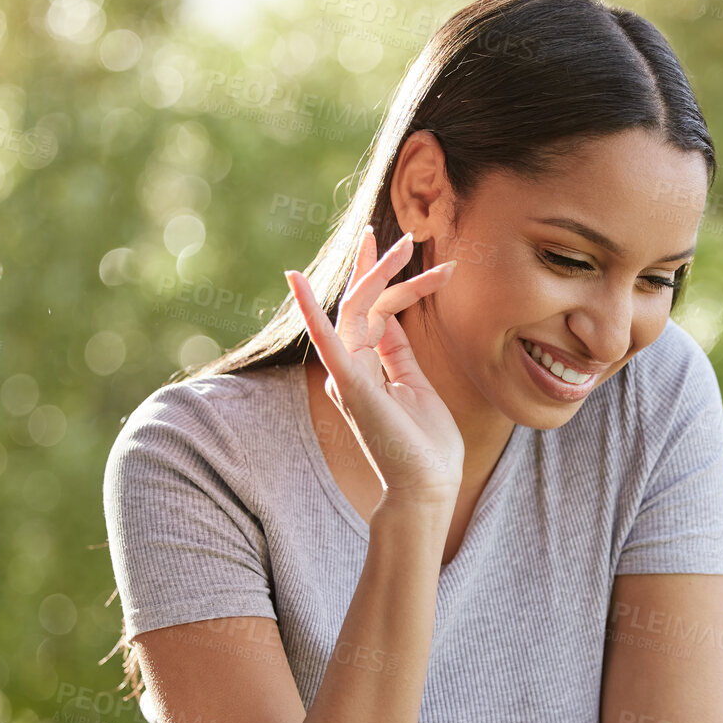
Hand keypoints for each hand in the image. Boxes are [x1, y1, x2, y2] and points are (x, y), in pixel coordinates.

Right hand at [287, 225, 464, 506]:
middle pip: (362, 304)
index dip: (392, 282)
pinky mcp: (349, 383)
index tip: (418, 257)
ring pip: (355, 310)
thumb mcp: (416, 387)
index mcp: (366, 369)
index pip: (376, 314)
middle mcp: (350, 368)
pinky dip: (310, 310)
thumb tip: (392, 320)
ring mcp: (348, 374)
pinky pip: (326, 340)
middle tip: (402, 237)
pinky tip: (296, 280)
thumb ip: (398, 354)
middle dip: (379, 267)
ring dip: (376, 273)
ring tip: (402, 244)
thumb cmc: (426, 445)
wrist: (426, 486)